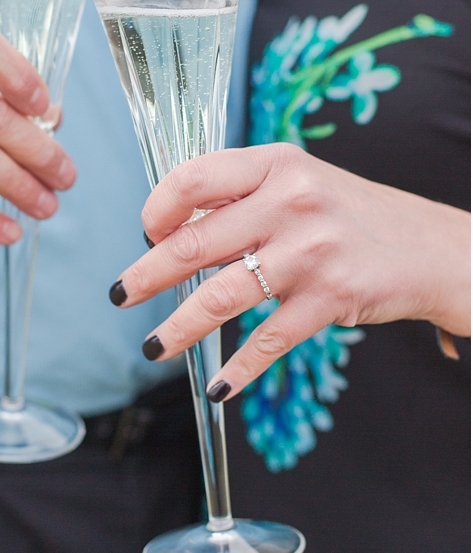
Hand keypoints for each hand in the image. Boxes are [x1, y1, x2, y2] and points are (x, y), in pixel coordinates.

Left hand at [110, 143, 470, 401]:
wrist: (434, 249)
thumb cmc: (347, 216)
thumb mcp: (297, 184)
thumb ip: (238, 198)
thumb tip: (166, 228)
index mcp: (275, 166)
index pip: (192, 178)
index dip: (159, 208)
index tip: (149, 232)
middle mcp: (291, 202)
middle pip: (195, 243)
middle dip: (147, 274)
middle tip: (119, 294)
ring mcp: (312, 251)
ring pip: (222, 296)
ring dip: (179, 327)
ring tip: (152, 346)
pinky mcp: (332, 297)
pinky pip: (269, 338)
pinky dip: (240, 367)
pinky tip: (219, 386)